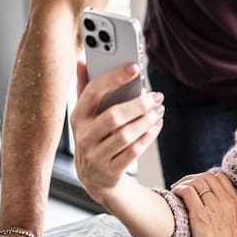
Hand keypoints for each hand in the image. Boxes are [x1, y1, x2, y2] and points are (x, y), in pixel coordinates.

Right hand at [69, 60, 164, 205]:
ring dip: (147, 121)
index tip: (135, 67)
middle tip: (157, 96)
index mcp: (77, 116)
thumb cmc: (93, 135)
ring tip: (159, 110)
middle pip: (113, 117)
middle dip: (139, 105)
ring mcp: (96, 155)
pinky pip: (133, 152)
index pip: (93, 93)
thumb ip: (85, 86)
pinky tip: (157, 125)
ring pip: (125, 135)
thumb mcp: (85, 113)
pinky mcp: (110, 170)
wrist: (93, 176)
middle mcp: (84, 136)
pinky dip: (148, 136)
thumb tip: (83, 59)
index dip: (114, 78)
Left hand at [173, 172, 236, 236]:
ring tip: (177, 190)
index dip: (206, 179)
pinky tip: (175, 194)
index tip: (197, 186)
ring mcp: (213, 208)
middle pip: (207, 176)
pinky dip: (180, 190)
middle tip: (183, 186)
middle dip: (193, 178)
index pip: (220, 178)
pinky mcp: (200, 216)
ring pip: (197, 182)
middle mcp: (226, 202)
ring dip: (184, 182)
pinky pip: (188, 192)